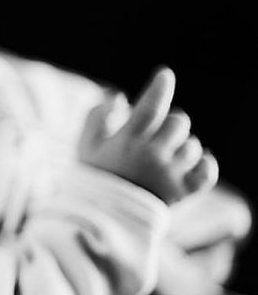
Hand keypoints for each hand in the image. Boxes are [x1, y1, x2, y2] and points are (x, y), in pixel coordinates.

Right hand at [78, 67, 217, 203]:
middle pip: (179, 122)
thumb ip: (97, 117)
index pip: (150, 106)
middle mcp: (151, 156)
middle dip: (169, 124)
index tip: (164, 75)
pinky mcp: (183, 193)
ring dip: (182, 146)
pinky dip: (205, 164)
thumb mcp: (85, 146)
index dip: (160, 87)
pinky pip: (207, 171)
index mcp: (127, 141)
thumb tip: (121, 98)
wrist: (103, 220)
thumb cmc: (95, 178)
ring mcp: (169, 175)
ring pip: (193, 146)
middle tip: (157, 135)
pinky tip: (195, 163)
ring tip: (165, 157)